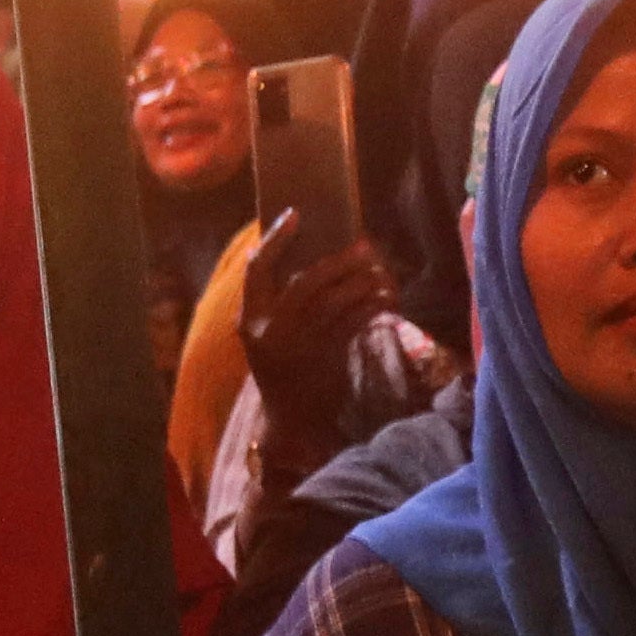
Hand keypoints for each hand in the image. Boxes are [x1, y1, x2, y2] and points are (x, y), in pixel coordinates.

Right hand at [238, 211, 400, 461]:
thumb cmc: (283, 371)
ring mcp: (299, 345)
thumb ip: (278, 305)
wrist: (292, 421)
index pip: (257, 269)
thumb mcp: (267, 337)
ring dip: (363, 282)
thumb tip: (315, 259)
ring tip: (382, 273)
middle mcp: (271, 330)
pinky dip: (372, 306)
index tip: (295, 214)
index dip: (274, 239)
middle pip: (306, 280)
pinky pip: (354, 321)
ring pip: (336, 300)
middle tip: (365, 246)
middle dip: (339, 261)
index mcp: (249, 320)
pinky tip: (386, 299)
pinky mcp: (327, 357)